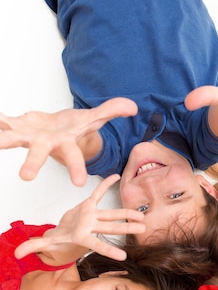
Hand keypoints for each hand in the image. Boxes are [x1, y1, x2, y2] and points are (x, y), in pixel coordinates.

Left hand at [0, 97, 137, 185]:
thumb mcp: (94, 119)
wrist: (56, 131)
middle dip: (32, 165)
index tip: (78, 183)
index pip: (73, 157)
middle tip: (25, 177)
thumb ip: (112, 111)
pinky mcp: (17, 127)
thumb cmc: (73, 129)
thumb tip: (133, 107)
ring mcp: (29, 137)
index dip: (76, 168)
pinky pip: (3, 123)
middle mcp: (45, 144)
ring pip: (12, 140)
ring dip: (2, 141)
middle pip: (39, 155)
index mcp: (65, 144)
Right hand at [14, 175, 144, 261]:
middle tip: (142, 230)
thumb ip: (34, 246)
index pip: (97, 245)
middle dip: (126, 229)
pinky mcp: (90, 205)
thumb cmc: (60, 238)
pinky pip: (98, 193)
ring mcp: (93, 216)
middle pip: (111, 228)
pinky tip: (117, 176)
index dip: (109, 250)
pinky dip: (106, 184)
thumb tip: (16, 254)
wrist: (66, 232)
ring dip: (126, 214)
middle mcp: (91, 226)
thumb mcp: (48, 242)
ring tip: (142, 215)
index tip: (123, 256)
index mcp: (82, 236)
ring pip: (111, 214)